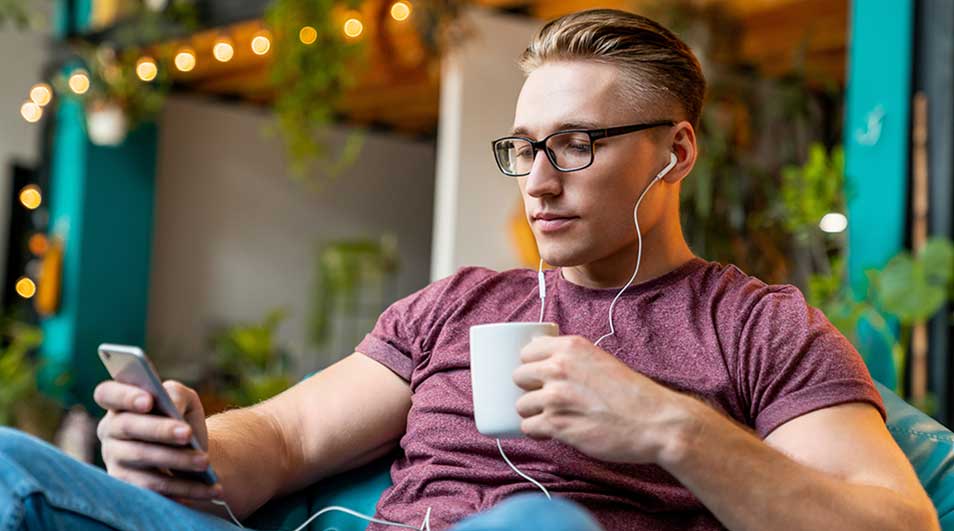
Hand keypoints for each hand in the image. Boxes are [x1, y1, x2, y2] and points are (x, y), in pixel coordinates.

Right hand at [94, 379, 221, 500]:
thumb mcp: (184, 399)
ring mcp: (114, 458)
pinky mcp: (126, 484)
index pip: (106, 393)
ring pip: (141, 456)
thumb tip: (173, 407)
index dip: (124, 396)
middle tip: (187, 434)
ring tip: (204, 461)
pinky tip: (207, 488)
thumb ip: (176, 394)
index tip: (149, 401)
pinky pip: (152, 486)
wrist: (192, 451)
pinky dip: (183, 487)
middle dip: (159, 430)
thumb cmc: (182, 418)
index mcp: (120, 403)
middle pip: (127, 426)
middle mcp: (110, 429)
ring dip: (177, 460)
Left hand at [512, 335, 694, 463]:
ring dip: (534, 413)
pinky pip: (528, 427)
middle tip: (549, 399)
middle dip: (531, 389)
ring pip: (521, 404)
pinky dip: (538, 432)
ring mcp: (556, 396)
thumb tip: (541, 359)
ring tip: (554, 417)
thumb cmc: (631, 394)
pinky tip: (553, 431)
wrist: (655, 422)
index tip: (540, 376)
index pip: (527, 351)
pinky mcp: (557, 424)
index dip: (532, 365)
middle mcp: (559, 367)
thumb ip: (571, 358)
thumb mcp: (599, 360)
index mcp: (570, 347)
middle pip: (519, 376)